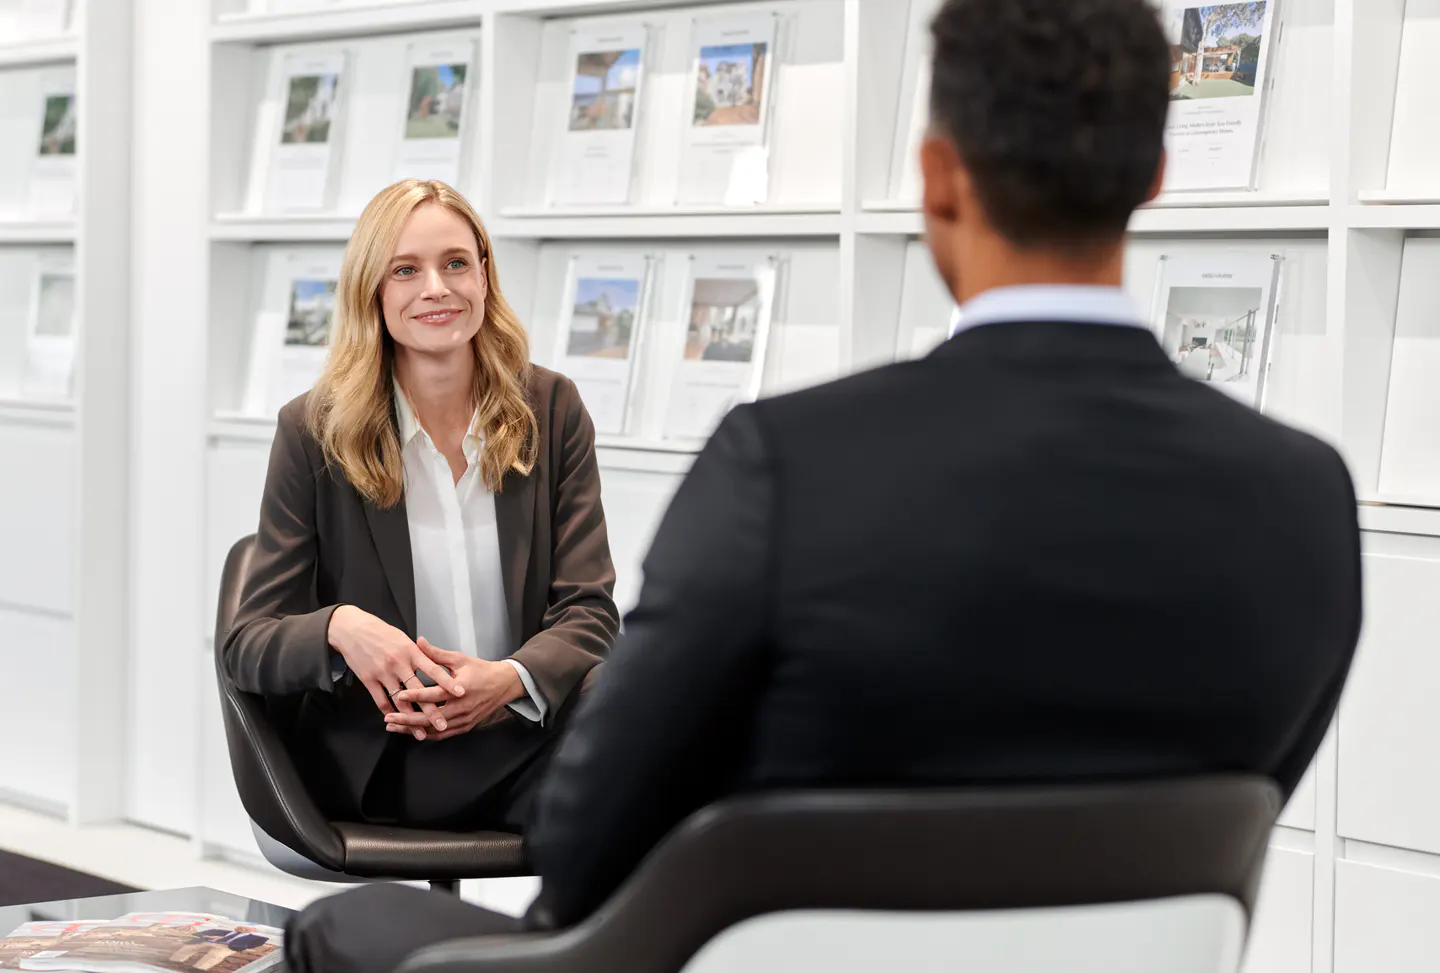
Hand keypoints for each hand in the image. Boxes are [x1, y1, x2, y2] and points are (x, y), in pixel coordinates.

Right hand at [327, 607, 464, 738]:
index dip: (447, 682)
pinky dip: (390, 712)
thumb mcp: (404, 639)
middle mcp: (399, 663)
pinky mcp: (369, 680)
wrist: (353, 629)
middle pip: (418, 691)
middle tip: (442, 724)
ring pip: (400, 701)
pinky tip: (398, 722)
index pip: (433, 669)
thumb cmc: (382, 633)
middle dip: (431, 710)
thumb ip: (420, 654)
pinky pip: (381, 701)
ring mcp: (383, 672)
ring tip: (421, 733)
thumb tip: (436, 665)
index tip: (460, 693)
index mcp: (411, 651)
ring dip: (411, 719)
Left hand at [387, 638, 523, 740]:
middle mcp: (462, 707)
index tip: (400, 695)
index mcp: (461, 688)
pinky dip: (426, 734)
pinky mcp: (465, 726)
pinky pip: (443, 734)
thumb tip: (418, 641)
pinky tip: (412, 732)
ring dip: (413, 730)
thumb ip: (436, 654)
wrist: (504, 685)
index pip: (435, 694)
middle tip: (389, 718)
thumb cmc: (481, 670)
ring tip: (395, 726)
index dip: (417, 695)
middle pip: (431, 718)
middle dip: (408, 719)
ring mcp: (464, 720)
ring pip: (435, 729)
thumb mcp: (459, 659)